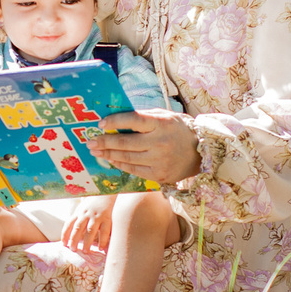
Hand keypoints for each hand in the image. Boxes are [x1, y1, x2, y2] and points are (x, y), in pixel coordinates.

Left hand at [60, 198, 114, 255]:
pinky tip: (100, 248)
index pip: (69, 224)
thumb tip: (70, 233)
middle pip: (78, 228)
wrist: (107, 192)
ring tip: (85, 251)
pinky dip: (102, 240)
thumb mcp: (82, 208)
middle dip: (74, 240)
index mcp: (78, 212)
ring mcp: (97, 216)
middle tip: (73, 249)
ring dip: (87, 242)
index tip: (64, 244)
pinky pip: (104, 231)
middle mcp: (86, 214)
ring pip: (90, 231)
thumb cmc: (93, 203)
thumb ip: (77, 218)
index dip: (65, 235)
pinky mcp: (107, 218)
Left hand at [85, 111, 201, 183]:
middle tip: (90, 142)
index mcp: (162, 124)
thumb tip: (115, 116)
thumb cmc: (177, 130)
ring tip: (96, 151)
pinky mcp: (159, 175)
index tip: (101, 124)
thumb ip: (143, 116)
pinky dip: (120, 164)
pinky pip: (134, 169)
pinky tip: (111, 159)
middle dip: (104, 141)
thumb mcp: (164, 116)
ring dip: (108, 154)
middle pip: (125, 142)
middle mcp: (160, 142)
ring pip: (127, 157)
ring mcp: (159, 160)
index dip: (115, 121)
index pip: (134, 120)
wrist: (200, 153)